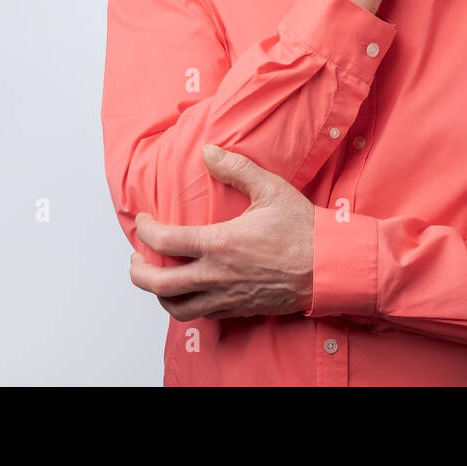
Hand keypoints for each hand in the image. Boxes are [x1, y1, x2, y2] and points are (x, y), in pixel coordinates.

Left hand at [129, 144, 314, 320]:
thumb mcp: (271, 189)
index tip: (144, 221)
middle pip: (159, 284)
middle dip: (138, 271)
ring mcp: (227, 297)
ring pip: (177, 307)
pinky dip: (186, 304)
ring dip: (159, 294)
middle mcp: (217, 276)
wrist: (330, 267)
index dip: (145, 231)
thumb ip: (236, 169)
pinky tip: (189, 290)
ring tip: (157, 278)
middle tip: (136, 257)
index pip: (164, 242)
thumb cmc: (303, 229)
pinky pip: (201, 314)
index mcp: (220, 244)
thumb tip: (209, 151)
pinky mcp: (239, 310)